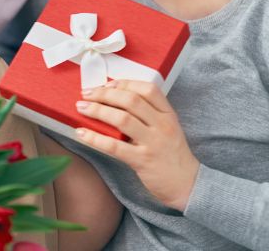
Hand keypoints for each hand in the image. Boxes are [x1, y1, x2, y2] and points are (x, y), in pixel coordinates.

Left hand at [75, 80, 199, 211]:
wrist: (187, 184)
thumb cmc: (171, 154)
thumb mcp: (167, 128)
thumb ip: (149, 114)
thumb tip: (115, 100)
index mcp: (168, 114)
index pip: (148, 89)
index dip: (125, 83)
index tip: (107, 84)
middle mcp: (162, 125)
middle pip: (131, 100)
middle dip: (104, 94)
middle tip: (86, 94)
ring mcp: (153, 143)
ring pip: (122, 119)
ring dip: (98, 111)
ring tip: (81, 108)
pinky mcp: (142, 161)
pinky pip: (114, 146)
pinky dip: (95, 138)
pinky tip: (82, 133)